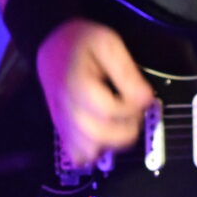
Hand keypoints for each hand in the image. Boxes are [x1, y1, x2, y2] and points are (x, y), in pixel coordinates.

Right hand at [35, 19, 151, 168]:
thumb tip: (145, 99)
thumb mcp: (108, 42)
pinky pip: (76, 156)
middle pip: (97, 135)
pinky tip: (104, 135)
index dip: (131, 108)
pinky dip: (94, 153)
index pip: (108, 110)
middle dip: (125, 129)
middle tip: (133, 112)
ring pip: (87, 151)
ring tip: (120, 122)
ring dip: (111, 142)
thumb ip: (126, 71)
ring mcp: (62, 120)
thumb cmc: (80, 41)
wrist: (51, 43)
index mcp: (76, 82)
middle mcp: (66, 106)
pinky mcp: (62, 129)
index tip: (140, 97)